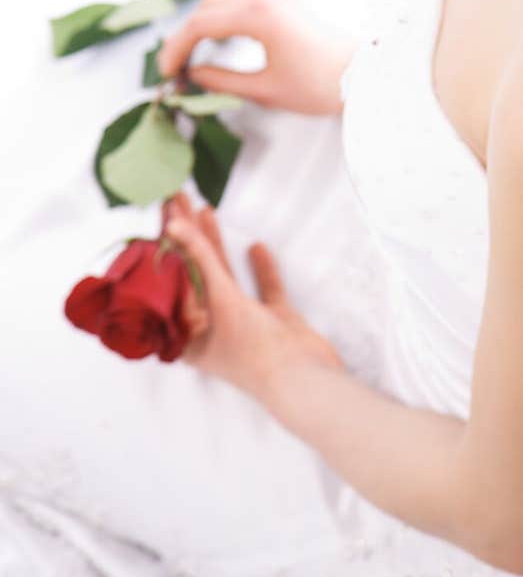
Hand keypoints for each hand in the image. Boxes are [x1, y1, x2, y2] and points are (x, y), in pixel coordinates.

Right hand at [156, 0, 354, 115]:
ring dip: (205, 26)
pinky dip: (226, 20)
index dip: (176, 48)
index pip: (201, 24)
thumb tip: (192, 78)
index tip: (167, 73)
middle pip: (209, 8)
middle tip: (175, 68)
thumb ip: (222, 82)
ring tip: (193, 59)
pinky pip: (245, 2)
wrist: (368, 76)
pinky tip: (220, 44)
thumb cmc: (323, 86)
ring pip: (225, 1)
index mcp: (261, 14)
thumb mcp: (267, 91)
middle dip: (187, 37)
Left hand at [163, 191, 345, 398]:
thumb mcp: (222, 300)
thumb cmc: (253, 350)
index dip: (166, 243)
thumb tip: (174, 224)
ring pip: (225, 277)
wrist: (305, 379)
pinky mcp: (273, 321)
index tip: (163, 209)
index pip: (169, 278)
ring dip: (217, 246)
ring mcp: (243, 324)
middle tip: (179, 198)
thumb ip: (201, 258)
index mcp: (187, 334)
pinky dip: (260, 269)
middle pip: (194, 273)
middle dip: (188, 236)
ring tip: (207, 211)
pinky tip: (257, 247)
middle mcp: (210, 328)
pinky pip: (263, 289)